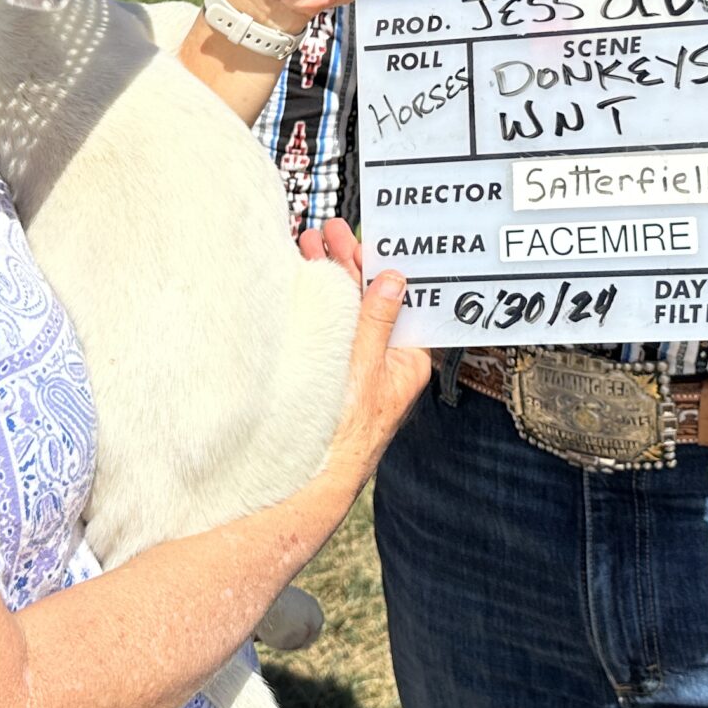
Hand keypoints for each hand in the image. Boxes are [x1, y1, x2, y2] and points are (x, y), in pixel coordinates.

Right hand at [297, 218, 431, 497]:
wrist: (314, 475)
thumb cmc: (347, 433)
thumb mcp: (364, 368)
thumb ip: (377, 321)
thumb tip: (393, 281)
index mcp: (407, 359)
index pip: (400, 300)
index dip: (382, 267)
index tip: (363, 240)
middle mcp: (385, 359)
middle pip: (370, 299)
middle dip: (349, 263)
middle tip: (329, 232)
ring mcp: (357, 364)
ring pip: (345, 309)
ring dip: (327, 276)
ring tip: (307, 244)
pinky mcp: (332, 369)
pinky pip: (328, 326)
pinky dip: (314, 300)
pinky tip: (300, 277)